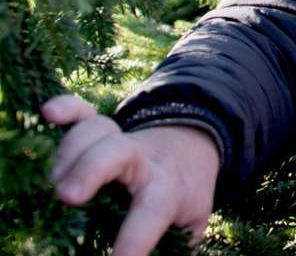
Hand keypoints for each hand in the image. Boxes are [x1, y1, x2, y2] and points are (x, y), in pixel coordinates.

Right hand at [44, 94, 219, 255]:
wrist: (192, 152)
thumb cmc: (183, 199)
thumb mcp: (191, 224)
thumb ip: (174, 244)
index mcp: (168, 188)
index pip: (152, 211)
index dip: (134, 236)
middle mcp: (143, 161)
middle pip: (120, 153)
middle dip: (91, 170)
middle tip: (68, 196)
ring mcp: (121, 141)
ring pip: (97, 129)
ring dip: (71, 148)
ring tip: (52, 179)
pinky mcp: (102, 132)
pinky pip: (83, 113)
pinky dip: (67, 108)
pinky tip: (49, 112)